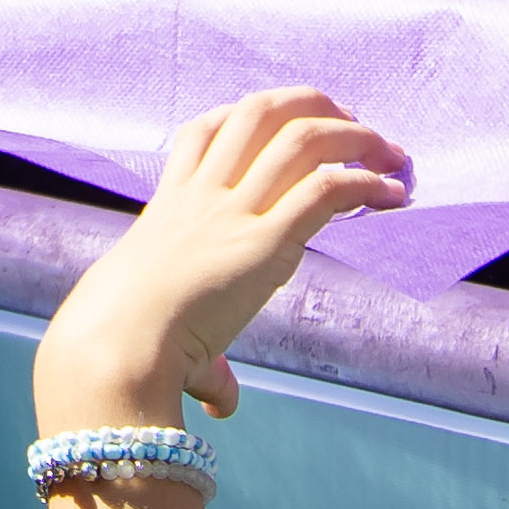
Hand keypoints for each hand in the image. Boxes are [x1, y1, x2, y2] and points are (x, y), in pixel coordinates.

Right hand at [35, 86, 410, 433]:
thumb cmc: (120, 338)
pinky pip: (326, 190)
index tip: (287, 123)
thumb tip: (223, 404)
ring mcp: (235, 212)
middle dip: (313, 104)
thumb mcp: (156, 326)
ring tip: (390, 154)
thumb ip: (204, 360)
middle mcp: (204, 195)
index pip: (208, 127)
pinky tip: (392, 196)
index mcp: (171, 202)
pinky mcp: (265, 242)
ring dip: (355, 136)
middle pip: (260, 110)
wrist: (115, 343)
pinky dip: (367, 184)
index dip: (251, 113)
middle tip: (351, 123)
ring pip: (302, 137)